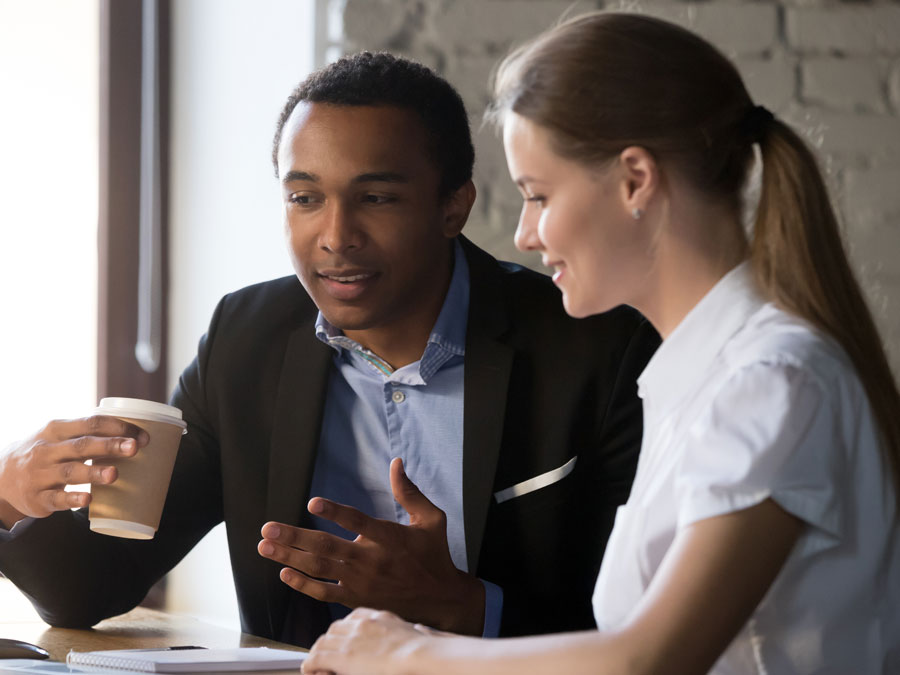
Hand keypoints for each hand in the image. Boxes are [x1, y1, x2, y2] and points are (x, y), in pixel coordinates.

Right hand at [0, 416, 148, 527]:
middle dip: (109, 446)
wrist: (1, 475)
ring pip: (70, 472)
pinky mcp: (37, 498)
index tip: (143, 436)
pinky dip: (72, 499)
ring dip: (93, 473)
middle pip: (82, 445)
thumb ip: (88, 432)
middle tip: (135, 448)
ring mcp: (40, 474)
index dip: (118, 428)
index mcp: (56, 430)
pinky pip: (56, 499)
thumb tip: (133, 433)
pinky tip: (88, 500)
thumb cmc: (45, 452)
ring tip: (114, 474)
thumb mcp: (58, 435)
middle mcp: (47, 450)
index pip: (90, 423)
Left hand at [258, 458, 485, 634]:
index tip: (312, 503)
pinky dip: (303, 584)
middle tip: (268, 529)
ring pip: (320, 569)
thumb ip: (410, 492)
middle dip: (295, 537)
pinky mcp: (356, 598)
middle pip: (328, 548)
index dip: (335, 513)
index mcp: (390, 538)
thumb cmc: (434, 553)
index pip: (359, 522)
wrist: (439, 599)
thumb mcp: (431, 519)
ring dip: (290, 557)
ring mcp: (361, 582)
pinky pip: (324, 593)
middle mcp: (372, 561)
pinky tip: (284, 573)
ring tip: (265, 547)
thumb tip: (396, 463)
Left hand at [302, 607, 443, 674]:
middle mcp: (362, 624)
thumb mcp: (420, 633)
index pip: (353, 618)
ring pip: (322, 642)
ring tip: (317, 666)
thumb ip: (415, 629)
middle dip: (329, 642)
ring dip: (318, 654)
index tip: (344, 641)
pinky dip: (310, 666)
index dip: (345, 632)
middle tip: (328, 656)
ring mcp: (352, 639)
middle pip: (335, 629)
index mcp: (380, 617)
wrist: (423, 656)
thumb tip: (420, 629)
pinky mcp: (344, 656)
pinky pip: (315, 658)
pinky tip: (310, 671)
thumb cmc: (428, 651)